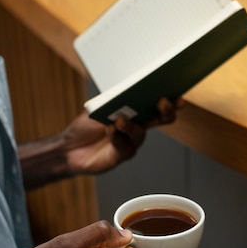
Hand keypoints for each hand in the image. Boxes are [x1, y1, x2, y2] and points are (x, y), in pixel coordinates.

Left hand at [63, 97, 183, 174]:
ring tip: (120, 120)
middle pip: (161, 119)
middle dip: (165, 110)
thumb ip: (113, 101)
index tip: (176, 94)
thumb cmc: (86, 126)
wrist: (69, 148)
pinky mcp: (123, 154)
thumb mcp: (99, 106)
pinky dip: (116, 136)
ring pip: (140, 133)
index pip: (157, 105)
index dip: (171, 100)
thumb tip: (124, 93)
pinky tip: (110, 130)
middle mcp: (138, 126)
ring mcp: (132, 141)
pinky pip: (125, 145)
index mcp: (136, 112)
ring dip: (131, 125)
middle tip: (161, 102)